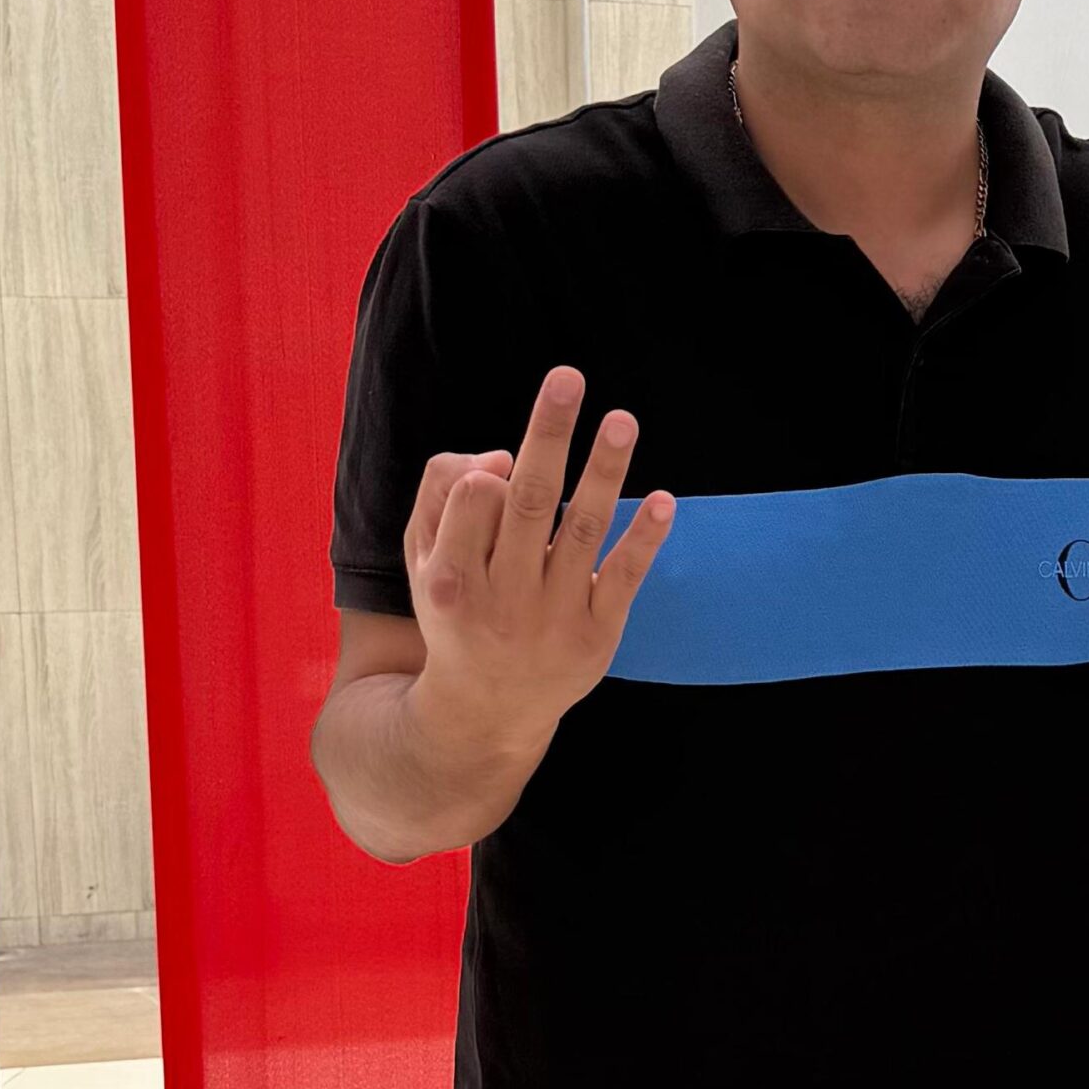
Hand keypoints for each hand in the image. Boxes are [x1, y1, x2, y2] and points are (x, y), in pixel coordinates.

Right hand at [402, 366, 674, 751]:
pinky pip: (624, 579)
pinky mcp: (597, 637)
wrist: (483, 712)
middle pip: (529, 503)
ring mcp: (552, 618)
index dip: (490, 472)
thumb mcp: (422, 560)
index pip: (474, 502)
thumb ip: (442, 496)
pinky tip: (666, 501)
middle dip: (547, 435)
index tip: (504, 461)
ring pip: (582, 532)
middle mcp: (500, 599)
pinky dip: (645, 540)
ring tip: (623, 419)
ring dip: (605, 471)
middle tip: (567, 376)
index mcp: (447, 578)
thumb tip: (501, 458)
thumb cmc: (455, 610)